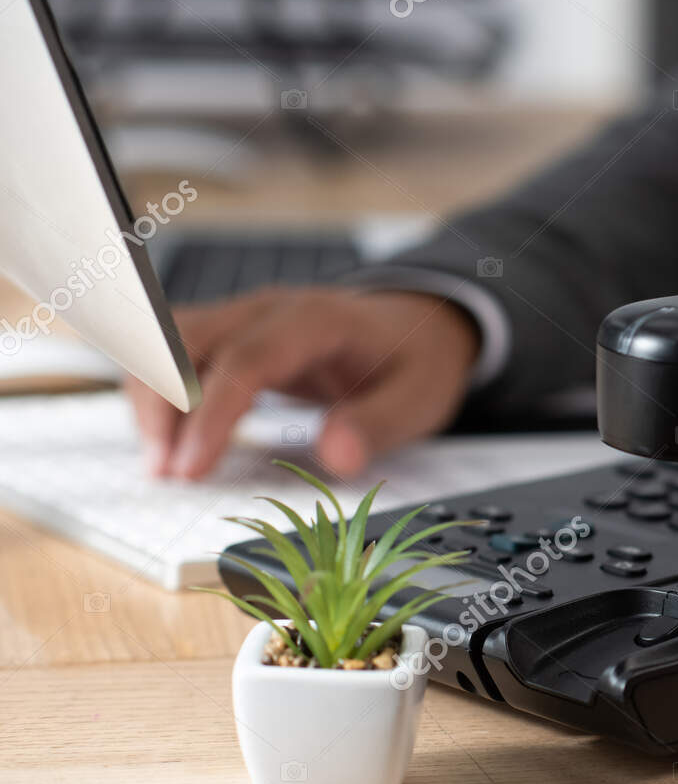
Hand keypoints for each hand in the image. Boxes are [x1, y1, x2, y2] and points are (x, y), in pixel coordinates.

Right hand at [126, 287, 479, 479]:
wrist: (420, 324)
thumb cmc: (416, 359)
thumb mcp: (419, 397)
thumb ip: (378, 424)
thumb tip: (336, 455)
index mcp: (316, 320)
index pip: (245, 361)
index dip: (211, 414)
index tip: (192, 468)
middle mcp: (269, 310)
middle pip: (185, 341)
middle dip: (163, 408)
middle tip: (167, 474)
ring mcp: (244, 317)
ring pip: (165, 341)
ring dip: (152, 399)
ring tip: (162, 463)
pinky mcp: (231, 334)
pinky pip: (172, 350)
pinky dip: (158, 390)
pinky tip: (167, 438)